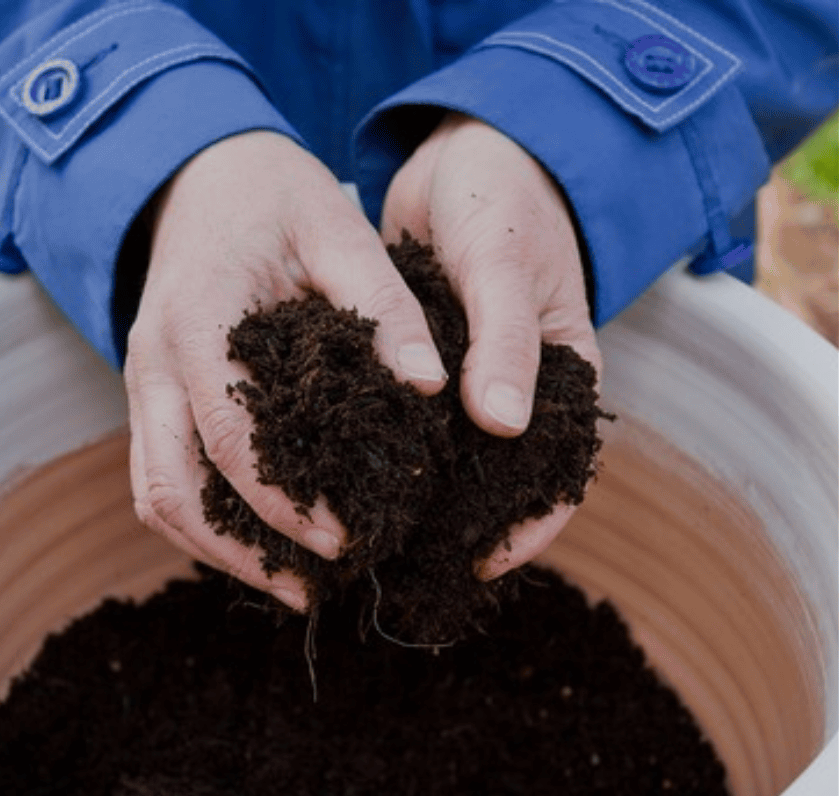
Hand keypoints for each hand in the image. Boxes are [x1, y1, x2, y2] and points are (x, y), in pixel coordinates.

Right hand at [126, 131, 444, 608]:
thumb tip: (433, 389)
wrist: (196, 169)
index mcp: (196, 322)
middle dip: (241, 552)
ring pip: (155, 496)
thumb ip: (382, 307)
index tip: (346, 538)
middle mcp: (151, 363)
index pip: (229, 439)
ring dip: (214, 550)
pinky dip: (201, 521)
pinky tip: (261, 543)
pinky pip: (157, 477)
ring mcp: (140, 383)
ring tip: (291, 583)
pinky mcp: (149, 395)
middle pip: (170, 490)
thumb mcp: (337, 228)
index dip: (284, 503)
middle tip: (317, 587)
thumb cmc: (272, 193)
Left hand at [382, 112, 601, 577]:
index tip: (481, 564)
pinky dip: (364, 447)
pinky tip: (318, 475)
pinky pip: (393, 422)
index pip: (554, 476)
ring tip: (350, 538)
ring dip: (398, 495)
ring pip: (435, 458)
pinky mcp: (413, 368)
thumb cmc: (504, 199)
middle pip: (487, 481)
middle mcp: (510, 391)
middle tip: (396, 565)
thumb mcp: (505, 268)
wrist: (464, 150)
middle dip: (448, 528)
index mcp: (558, 379)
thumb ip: (505, 342)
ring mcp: (461, 382)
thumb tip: (501, 425)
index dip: (528, 527)